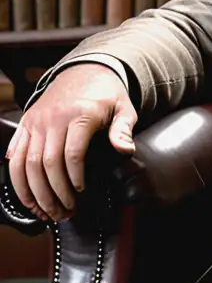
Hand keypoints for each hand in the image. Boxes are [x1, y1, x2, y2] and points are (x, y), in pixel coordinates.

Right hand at [4, 62, 136, 221]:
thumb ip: (124, 130)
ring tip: (47, 211)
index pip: (72, 153)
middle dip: (54, 193)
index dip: (74, 177)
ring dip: (34, 193)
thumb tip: (125, 151)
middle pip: (47, 163)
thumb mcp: (124, 108)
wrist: (85, 70)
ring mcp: (36, 122)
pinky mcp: (25, 125)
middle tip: (64, 212)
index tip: (81, 192)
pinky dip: (17, 181)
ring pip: (27, 163)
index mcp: (80, 114)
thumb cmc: (107, 94)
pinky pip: (14, 157)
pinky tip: (28, 198)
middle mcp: (53, 118)